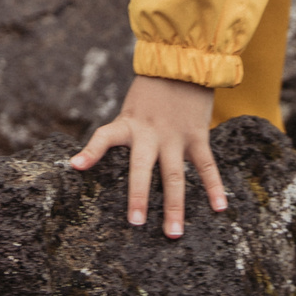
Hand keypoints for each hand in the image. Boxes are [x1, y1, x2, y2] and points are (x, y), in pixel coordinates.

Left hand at [69, 75, 226, 237]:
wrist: (184, 63)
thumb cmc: (153, 90)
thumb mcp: (131, 108)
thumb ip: (125, 133)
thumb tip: (102, 158)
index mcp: (128, 123)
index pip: (104, 136)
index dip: (90, 150)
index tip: (76, 166)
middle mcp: (150, 132)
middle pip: (142, 168)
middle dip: (138, 196)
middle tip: (135, 223)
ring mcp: (175, 136)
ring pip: (174, 175)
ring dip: (175, 206)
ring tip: (174, 232)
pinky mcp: (197, 135)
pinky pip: (206, 166)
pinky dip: (214, 187)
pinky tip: (220, 208)